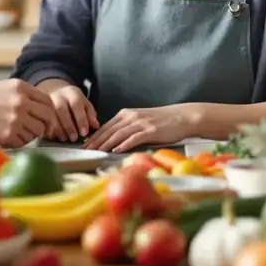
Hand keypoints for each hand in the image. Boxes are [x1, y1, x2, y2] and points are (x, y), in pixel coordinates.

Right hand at [0, 79, 59, 147]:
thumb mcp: (3, 89)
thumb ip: (22, 95)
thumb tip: (40, 108)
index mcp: (21, 87)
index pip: (48, 101)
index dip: (50, 113)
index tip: (47, 120)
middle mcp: (22, 101)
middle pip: (48, 117)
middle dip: (47, 126)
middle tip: (41, 132)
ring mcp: (17, 118)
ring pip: (37, 131)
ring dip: (31, 135)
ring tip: (17, 133)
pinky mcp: (9, 134)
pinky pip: (24, 142)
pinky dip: (19, 142)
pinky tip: (8, 138)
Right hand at [35, 78, 97, 141]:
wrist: (55, 93)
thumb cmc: (73, 102)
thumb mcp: (84, 104)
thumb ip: (90, 113)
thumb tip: (95, 126)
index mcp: (71, 92)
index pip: (76, 103)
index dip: (81, 119)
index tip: (84, 133)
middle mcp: (57, 95)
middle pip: (61, 109)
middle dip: (68, 125)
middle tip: (74, 138)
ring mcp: (46, 101)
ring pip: (50, 114)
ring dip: (58, 129)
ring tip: (65, 138)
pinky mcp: (38, 109)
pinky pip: (41, 119)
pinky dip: (48, 129)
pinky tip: (54, 136)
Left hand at [83, 105, 200, 152]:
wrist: (182, 117)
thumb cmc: (161, 121)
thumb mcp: (140, 120)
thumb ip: (127, 127)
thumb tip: (112, 140)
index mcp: (126, 114)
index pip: (106, 126)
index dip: (94, 135)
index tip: (84, 144)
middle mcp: (131, 117)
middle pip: (109, 130)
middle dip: (96, 141)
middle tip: (85, 150)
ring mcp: (141, 123)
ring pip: (119, 134)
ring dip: (106, 143)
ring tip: (96, 151)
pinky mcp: (151, 130)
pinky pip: (134, 137)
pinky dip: (124, 144)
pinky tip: (116, 150)